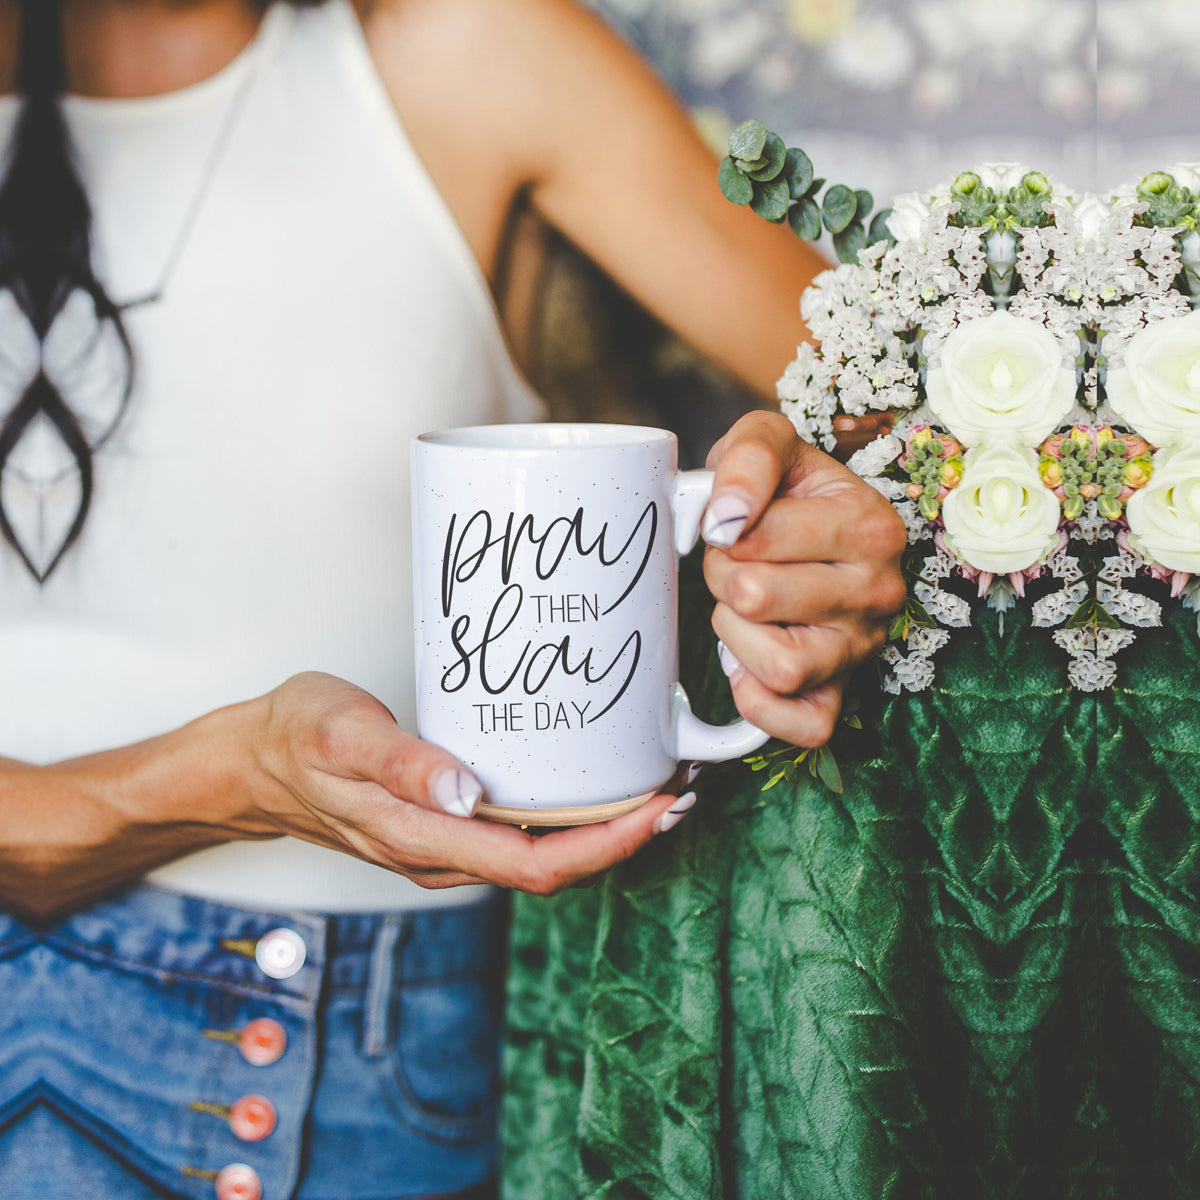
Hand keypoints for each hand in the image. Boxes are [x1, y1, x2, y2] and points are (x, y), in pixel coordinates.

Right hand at [234, 673, 686, 895]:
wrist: (250, 763)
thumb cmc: (294, 738)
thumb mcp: (339, 733)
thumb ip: (401, 763)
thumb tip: (464, 794)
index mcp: (422, 840)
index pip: (535, 865)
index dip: (608, 844)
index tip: (660, 806)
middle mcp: (439, 857)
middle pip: (551, 869)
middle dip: (623, 838)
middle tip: (679, 787)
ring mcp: (440, 849)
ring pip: (536, 857)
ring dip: (600, 830)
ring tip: (649, 782)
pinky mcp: (440, 830)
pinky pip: (515, 838)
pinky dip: (563, 819)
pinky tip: (583, 784)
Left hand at [700, 411, 906, 746]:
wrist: (810, 530)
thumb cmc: (787, 490)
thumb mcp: (770, 442)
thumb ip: (748, 456)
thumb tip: (725, 517)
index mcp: (871, 527)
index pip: (753, 537)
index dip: (723, 530)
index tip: (738, 524)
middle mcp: (880, 593)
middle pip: (754, 599)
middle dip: (723, 578)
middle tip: (738, 566)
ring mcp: (863, 651)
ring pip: (777, 667)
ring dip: (736, 637)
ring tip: (748, 610)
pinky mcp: (839, 698)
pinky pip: (800, 726)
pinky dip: (759, 703)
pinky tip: (749, 664)